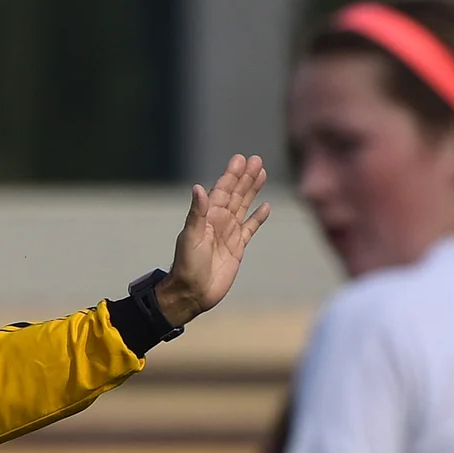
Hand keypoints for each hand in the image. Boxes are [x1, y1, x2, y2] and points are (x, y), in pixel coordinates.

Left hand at [156, 154, 272, 326]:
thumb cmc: (187, 266)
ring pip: (243, 206)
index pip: (222, 190)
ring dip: (252, 190)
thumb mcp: (191, 237)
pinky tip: (266, 206)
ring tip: (262, 173)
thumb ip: (197, 213)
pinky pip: (250, 228)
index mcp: (207, 217)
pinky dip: (257, 218)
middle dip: (245, 177)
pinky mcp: (237, 248)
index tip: (240, 159)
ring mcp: (229, 234)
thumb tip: (198, 188)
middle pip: (235, 194)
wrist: (192, 293)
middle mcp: (219, 222)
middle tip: (257, 159)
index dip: (231, 175)